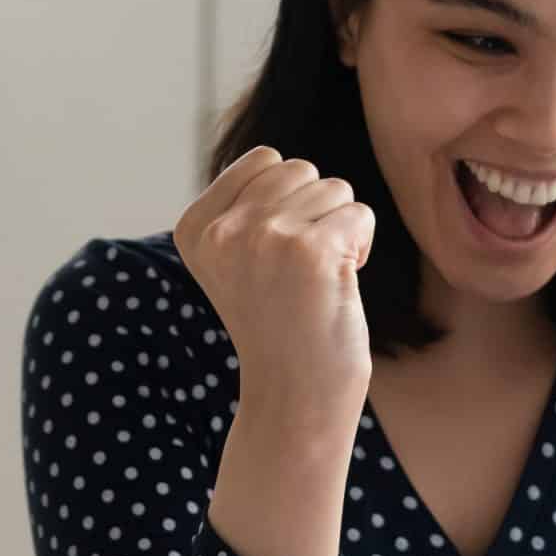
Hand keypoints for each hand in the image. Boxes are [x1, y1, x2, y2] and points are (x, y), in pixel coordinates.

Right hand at [173, 145, 376, 431]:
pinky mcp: (310, 250)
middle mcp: (223, 229)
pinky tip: (339, 285)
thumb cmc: (281, 326)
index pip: (264, 159)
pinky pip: (361, 214)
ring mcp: (264, 236)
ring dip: (340, 231)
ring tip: (318, 281)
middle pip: (301, 169)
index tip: (278, 255)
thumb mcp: (236, 262)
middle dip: (317, 212)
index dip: (289, 201)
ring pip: (334, 188)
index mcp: (195, 227)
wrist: (296, 397)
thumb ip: (245, 209)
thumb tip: (281, 161)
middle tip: (302, 271)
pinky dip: (361, 247)